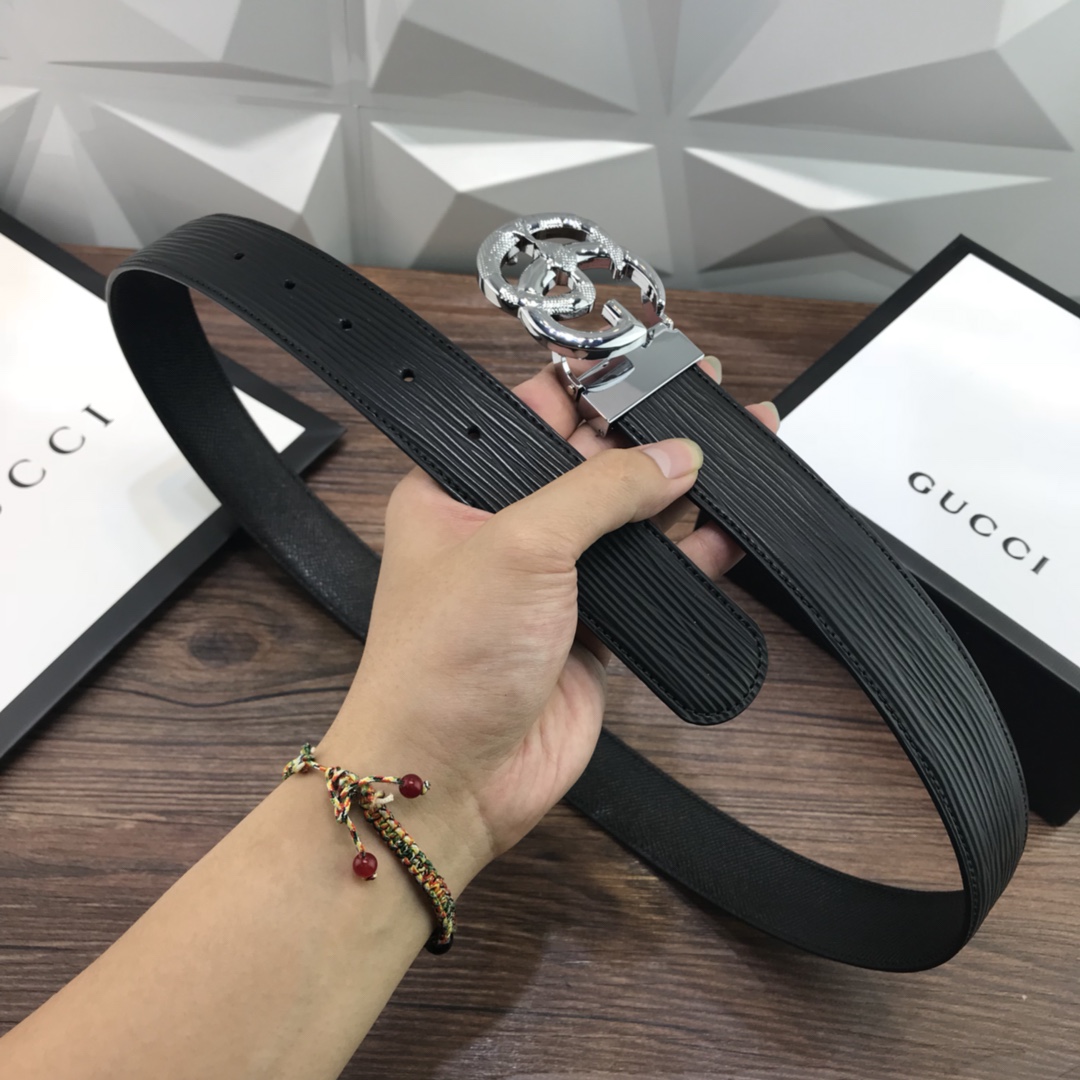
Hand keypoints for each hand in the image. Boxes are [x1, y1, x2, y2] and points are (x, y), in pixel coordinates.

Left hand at [319, 358, 779, 890]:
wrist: (453, 777)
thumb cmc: (440, 666)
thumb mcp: (519, 545)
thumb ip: (601, 491)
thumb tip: (670, 456)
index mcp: (455, 490)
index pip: (531, 414)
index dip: (592, 387)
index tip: (647, 365)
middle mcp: (503, 529)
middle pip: (590, 463)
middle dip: (650, 434)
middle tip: (706, 399)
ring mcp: (551, 580)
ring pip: (628, 519)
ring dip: (680, 489)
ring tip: (738, 448)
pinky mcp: (591, 627)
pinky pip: (650, 578)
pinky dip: (690, 554)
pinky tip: (726, 530)